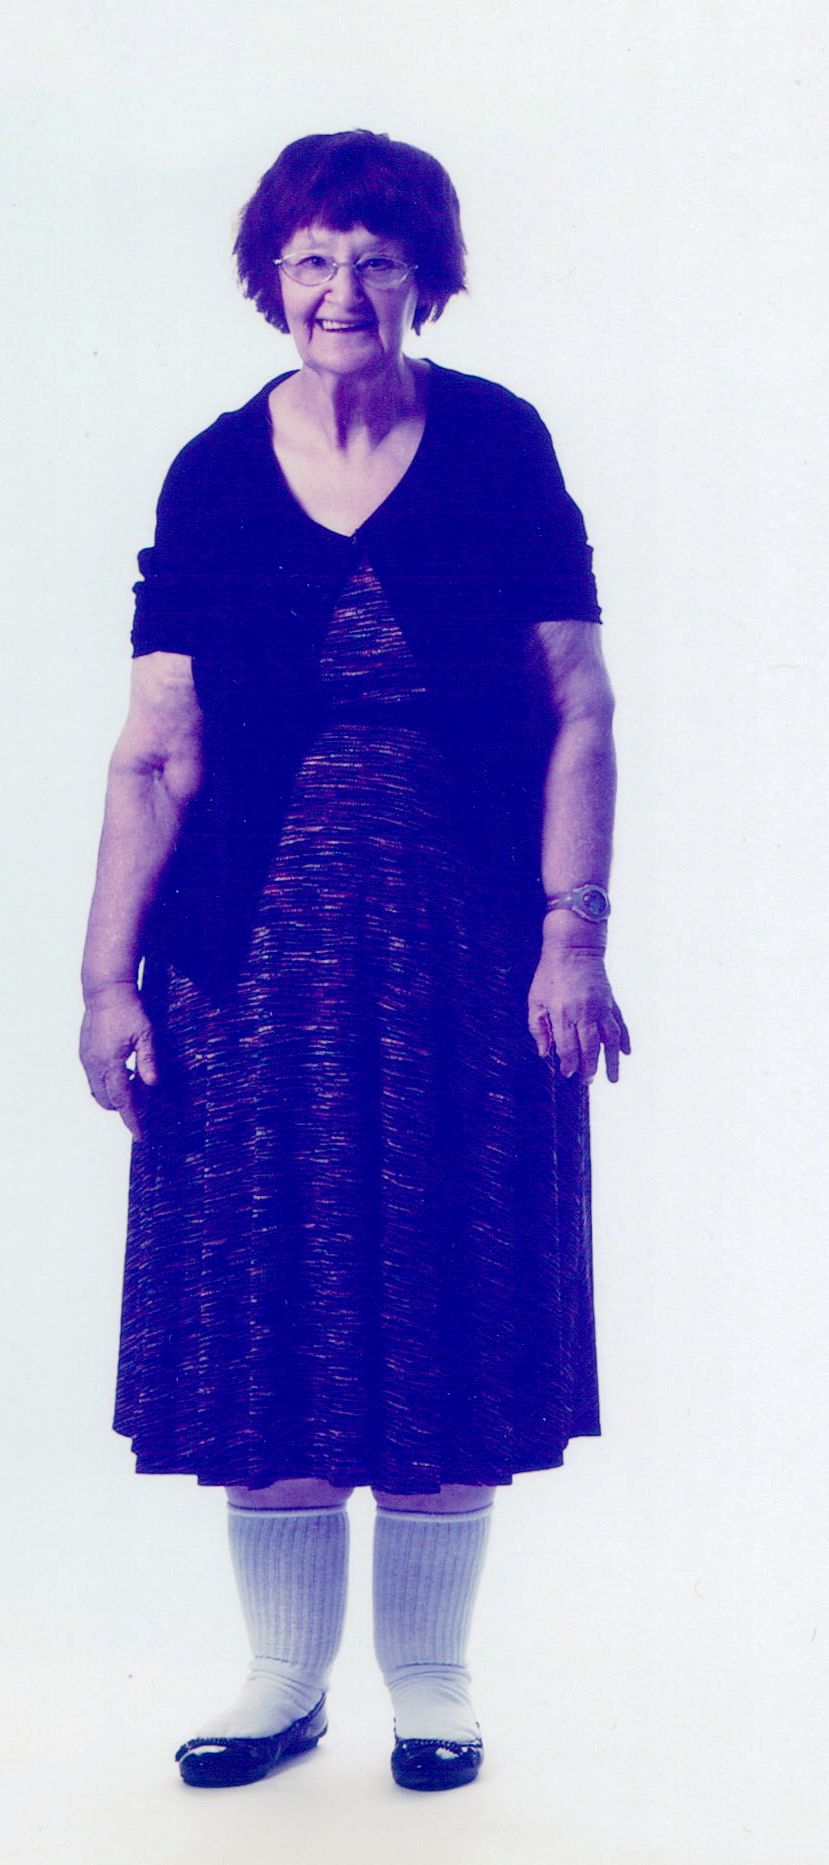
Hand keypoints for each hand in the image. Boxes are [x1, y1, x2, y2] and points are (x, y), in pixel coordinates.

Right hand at [79, 983, 158, 1140]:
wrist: (105, 992)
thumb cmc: (128, 1010)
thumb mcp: (146, 1035)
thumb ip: (148, 1061)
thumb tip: (152, 1084)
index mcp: (110, 1063)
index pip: (122, 1100)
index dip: (131, 1119)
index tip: (139, 1134)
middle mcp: (94, 1065)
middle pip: (108, 1101)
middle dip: (125, 1106)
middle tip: (146, 1097)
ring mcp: (87, 1060)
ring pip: (99, 1092)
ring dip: (116, 1094)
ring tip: (136, 1081)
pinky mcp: (85, 1054)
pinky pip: (94, 1080)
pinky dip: (108, 1083)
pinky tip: (124, 1070)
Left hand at [527, 943, 630, 1084]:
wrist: (574, 948)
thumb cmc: (549, 974)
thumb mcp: (535, 1000)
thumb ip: (537, 1028)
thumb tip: (544, 1053)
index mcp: (563, 1014)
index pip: (568, 1047)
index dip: (568, 1063)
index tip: (568, 1074)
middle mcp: (585, 1013)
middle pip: (590, 1047)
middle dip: (589, 1068)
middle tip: (588, 1082)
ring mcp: (601, 1008)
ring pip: (610, 1040)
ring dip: (611, 1061)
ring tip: (612, 1079)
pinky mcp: (610, 1002)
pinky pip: (620, 1024)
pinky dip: (624, 1040)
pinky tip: (626, 1053)